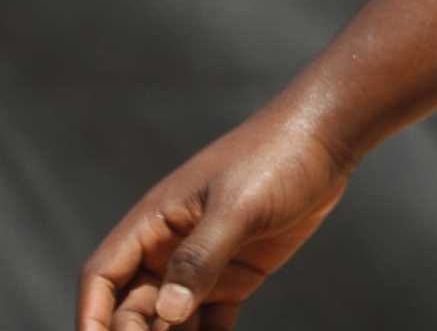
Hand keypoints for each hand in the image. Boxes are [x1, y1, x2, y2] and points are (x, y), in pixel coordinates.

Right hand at [78, 109, 351, 330]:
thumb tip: (167, 312)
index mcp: (157, 220)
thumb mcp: (237, 204)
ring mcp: (203, 265)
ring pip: (169, 322)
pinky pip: (207, 324)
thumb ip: (201, 257)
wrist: (329, 139)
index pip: (104, 275)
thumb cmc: (277, 156)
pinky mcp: (235, 277)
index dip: (92, 316)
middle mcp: (171, 247)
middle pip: (133, 308)